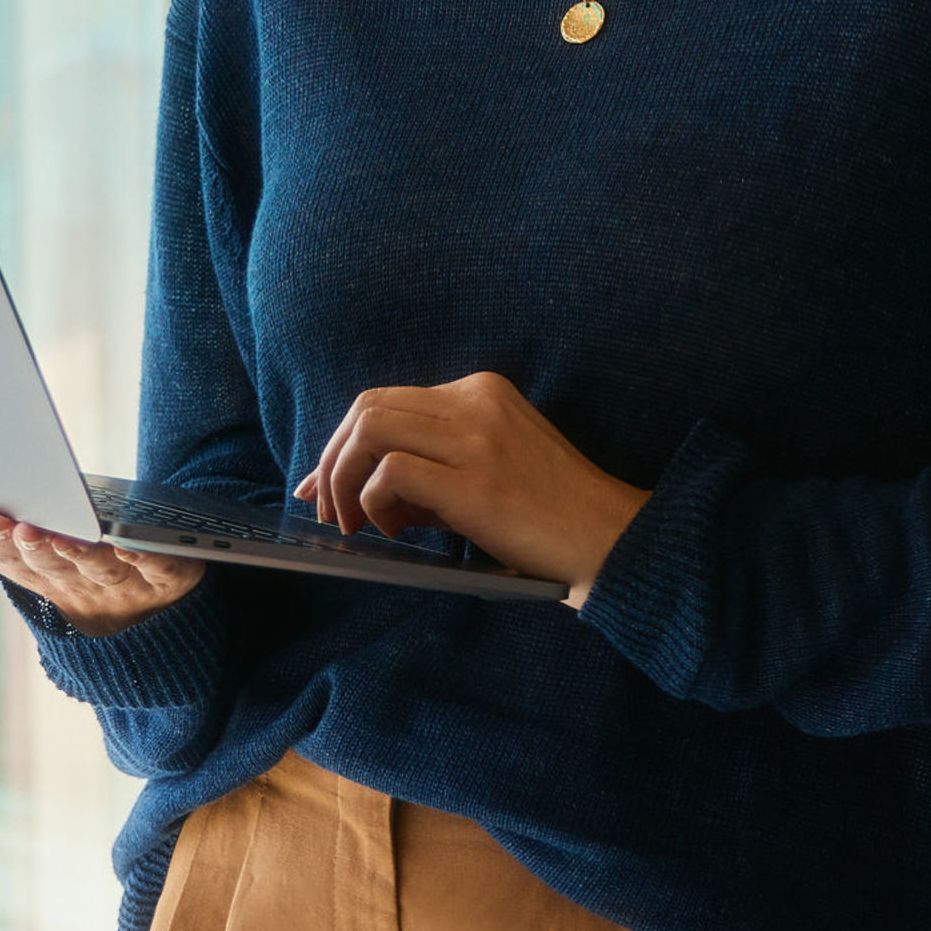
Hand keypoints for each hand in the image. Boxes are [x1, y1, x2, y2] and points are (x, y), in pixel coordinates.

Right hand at [0, 485, 202, 637]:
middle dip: (27, 545)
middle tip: (8, 524)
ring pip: (93, 564)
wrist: (146, 619)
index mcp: (33, 567)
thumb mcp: (12, 544)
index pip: (4, 554)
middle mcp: (73, 577)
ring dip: (73, 551)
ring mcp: (120, 579)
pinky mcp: (168, 575)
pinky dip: (145, 556)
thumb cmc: (67, 567)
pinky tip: (135, 544)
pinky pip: (157, 565)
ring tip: (55, 532)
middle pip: (46, 561)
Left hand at [295, 372, 647, 605]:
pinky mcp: (475, 481)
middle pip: (367, 406)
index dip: (341, 443)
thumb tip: (350, 493)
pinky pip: (390, 471)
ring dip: (344, 478)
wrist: (609, 539)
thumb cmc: (548, 515)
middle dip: (332, 458)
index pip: (386, 400)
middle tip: (329, 509)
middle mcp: (475, 402)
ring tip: (354, 523)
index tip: (321, 484)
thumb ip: (426, 473)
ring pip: (369, 428)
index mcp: (480, 392)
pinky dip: (373, 501)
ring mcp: (476, 438)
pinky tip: (393, 532)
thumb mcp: (486, 472)